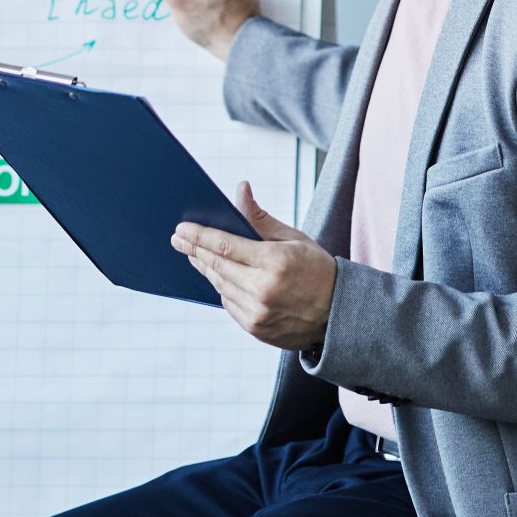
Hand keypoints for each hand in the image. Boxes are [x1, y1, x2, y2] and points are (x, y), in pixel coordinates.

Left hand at [173, 183, 335, 350]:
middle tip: (178, 239)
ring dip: (204, 268)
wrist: (339, 314)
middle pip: (217, 265)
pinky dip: (221, 287)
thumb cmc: (317, 270)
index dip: (199, 236)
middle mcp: (263, 289)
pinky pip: (228, 303)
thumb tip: (240, 189)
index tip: (181, 228)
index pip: (225, 245)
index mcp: (274, 262)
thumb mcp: (293, 238)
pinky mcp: (255, 328)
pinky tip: (217, 276)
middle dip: (194, 250)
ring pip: (219, 285)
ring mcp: (258, 312)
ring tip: (194, 254)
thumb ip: (261, 218)